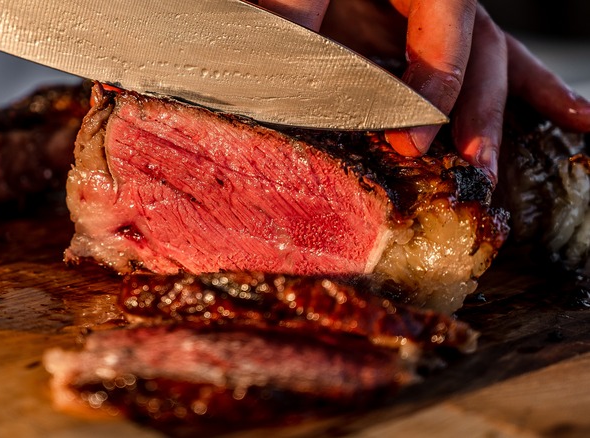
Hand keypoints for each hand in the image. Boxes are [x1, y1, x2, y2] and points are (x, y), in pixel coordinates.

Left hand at [258, 0, 589, 183]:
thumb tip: (282, 51)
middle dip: (476, 116)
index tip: (410, 143)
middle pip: (481, 52)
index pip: (444, 34)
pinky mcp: (447, 32)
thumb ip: (295, 10)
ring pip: (495, 61)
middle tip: (472, 168)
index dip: (433, 91)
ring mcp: (450, 15)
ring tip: (507, 162)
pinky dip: (533, 90)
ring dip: (500, 116)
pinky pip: (499, 59)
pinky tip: (577, 118)